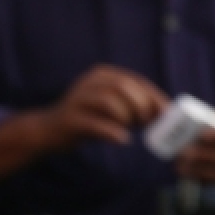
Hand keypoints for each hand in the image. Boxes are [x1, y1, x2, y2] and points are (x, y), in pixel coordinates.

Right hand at [44, 65, 168, 148]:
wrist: (48, 131)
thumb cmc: (88, 119)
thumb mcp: (111, 107)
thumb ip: (133, 105)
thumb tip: (164, 113)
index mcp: (101, 75)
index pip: (134, 80)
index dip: (153, 96)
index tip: (165, 113)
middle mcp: (88, 83)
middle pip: (122, 87)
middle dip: (141, 105)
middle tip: (147, 122)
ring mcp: (77, 100)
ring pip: (109, 101)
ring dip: (126, 117)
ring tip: (129, 129)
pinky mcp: (70, 119)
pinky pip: (95, 124)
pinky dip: (113, 133)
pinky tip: (121, 139)